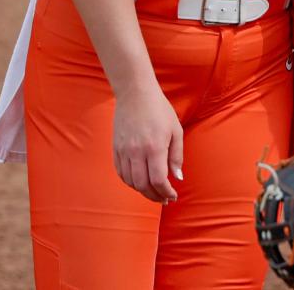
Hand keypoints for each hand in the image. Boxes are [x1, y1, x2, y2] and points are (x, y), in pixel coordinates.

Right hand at [112, 83, 183, 203]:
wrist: (135, 94)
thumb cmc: (160, 110)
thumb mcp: (176, 130)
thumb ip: (176, 156)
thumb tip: (177, 178)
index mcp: (154, 147)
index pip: (158, 180)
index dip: (166, 192)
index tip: (172, 196)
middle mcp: (136, 151)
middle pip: (142, 185)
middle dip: (154, 196)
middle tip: (164, 199)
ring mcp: (123, 150)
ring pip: (130, 181)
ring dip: (142, 191)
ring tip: (153, 192)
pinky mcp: (115, 148)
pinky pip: (120, 172)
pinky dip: (130, 182)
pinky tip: (139, 182)